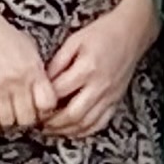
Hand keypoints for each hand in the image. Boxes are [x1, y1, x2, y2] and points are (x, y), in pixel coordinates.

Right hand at [0, 10, 60, 138]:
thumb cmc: (0, 33)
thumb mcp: (28, 48)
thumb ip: (37, 71)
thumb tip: (44, 92)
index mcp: (33, 69)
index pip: (48, 103)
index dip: (45, 112)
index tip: (41, 112)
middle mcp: (17, 80)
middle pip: (28, 117)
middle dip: (26, 121)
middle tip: (22, 118)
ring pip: (8, 121)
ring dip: (8, 123)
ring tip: (7, 118)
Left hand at [41, 0, 156, 141]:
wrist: (131, 32)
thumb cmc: (103, 33)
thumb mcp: (74, 41)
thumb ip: (57, 62)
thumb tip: (42, 81)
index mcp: (87, 68)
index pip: (58, 92)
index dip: (42, 102)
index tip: (32, 104)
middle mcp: (100, 85)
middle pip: (72, 114)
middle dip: (52, 123)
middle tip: (39, 123)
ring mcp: (110, 95)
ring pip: (86, 123)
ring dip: (66, 130)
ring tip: (51, 129)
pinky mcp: (115, 100)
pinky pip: (100, 123)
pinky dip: (84, 131)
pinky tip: (72, 130)